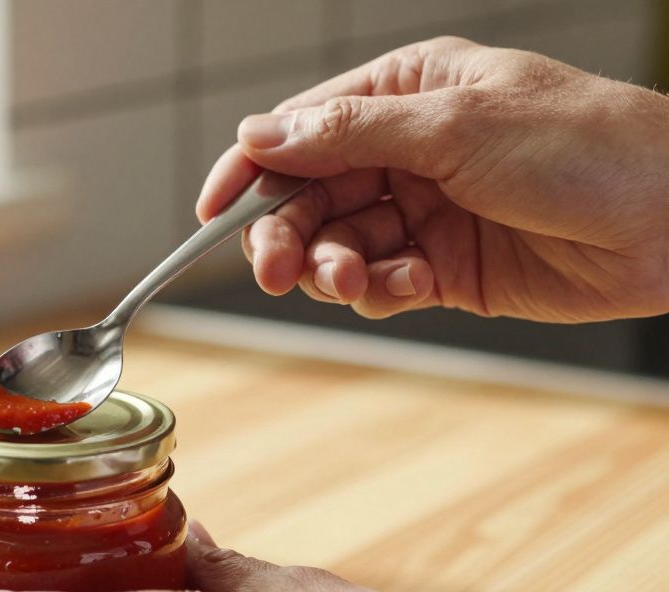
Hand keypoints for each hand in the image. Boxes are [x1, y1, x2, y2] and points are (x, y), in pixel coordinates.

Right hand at [197, 36, 668, 321]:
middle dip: (288, 235)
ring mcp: (422, 210)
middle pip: (307, 197)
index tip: (210, 213)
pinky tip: (416, 286)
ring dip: (334, 270)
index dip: (248, 170)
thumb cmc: (585, 145)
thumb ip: (349, 134)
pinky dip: (381, 292)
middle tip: (280, 271)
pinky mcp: (441, 267)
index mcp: (404, 94)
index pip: (299, 131)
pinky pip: (378, 284)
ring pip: (336, 247)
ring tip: (358, 282)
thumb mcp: (457, 126)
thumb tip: (259, 134)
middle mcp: (405, 151)